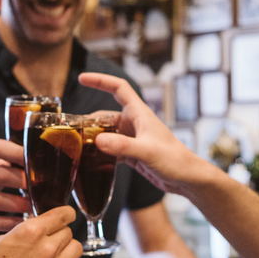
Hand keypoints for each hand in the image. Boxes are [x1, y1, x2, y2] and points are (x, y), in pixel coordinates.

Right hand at [0, 206, 82, 257]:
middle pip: (69, 232)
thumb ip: (23, 232)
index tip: (63, 216)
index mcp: (31, 231)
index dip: (64, 214)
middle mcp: (46, 248)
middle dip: (60, 232)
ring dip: (66, 249)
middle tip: (48, 238)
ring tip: (53, 254)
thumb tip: (36, 227)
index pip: (64, 214)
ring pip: (76, 249)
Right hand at [79, 73, 211, 193]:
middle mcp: (134, 123)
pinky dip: (100, 153)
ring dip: (93, 139)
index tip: (82, 78)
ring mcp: (132, 138)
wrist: (187, 178)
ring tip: (76, 147)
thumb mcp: (147, 151)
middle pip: (105, 115)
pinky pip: (111, 148)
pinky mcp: (132, 153)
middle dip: (88, 121)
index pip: (118, 88)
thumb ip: (122, 146)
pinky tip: (91, 161)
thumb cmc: (174, 160)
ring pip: (106, 133)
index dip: (100, 80)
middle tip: (71, 130)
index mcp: (139, 114)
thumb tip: (98, 141)